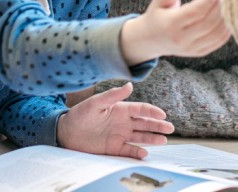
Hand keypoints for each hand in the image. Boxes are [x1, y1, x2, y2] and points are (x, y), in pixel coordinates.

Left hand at [56, 82, 173, 158]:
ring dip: (152, 138)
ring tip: (164, 140)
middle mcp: (122, 122)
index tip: (163, 115)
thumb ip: (113, 95)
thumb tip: (130, 85)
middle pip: (144, 123)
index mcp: (119, 109)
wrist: (67, 133)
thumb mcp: (96, 103)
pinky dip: (137, 152)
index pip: (140, 109)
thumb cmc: (80, 114)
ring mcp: (119, 135)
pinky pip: (129, 150)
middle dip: (157, 125)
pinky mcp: (114, 148)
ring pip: (140, 137)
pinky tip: (145, 153)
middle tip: (171, 128)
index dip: (152, 112)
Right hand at [120, 0, 230, 65]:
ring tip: (226, 2)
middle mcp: (181, 39)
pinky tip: (226, 15)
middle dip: (220, 6)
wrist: (152, 39)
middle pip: (208, 22)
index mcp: (170, 24)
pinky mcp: (199, 53)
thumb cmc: (158, 14)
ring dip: (226, 17)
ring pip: (217, 33)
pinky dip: (226, 28)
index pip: (195, 11)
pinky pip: (219, 41)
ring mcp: (191, 48)